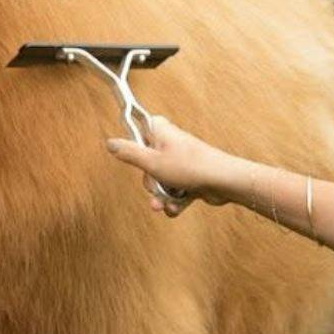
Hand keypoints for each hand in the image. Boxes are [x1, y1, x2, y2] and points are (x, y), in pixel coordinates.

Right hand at [104, 117, 239, 216]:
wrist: (224, 182)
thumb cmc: (191, 167)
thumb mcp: (151, 162)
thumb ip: (128, 152)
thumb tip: (109, 142)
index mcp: (161, 132)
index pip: (141, 126)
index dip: (134, 139)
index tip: (132, 150)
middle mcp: (171, 145)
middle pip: (146, 162)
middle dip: (149, 182)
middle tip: (155, 185)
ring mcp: (182, 162)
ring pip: (161, 180)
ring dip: (161, 196)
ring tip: (164, 204)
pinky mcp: (190, 177)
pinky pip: (174, 191)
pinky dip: (174, 201)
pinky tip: (176, 207)